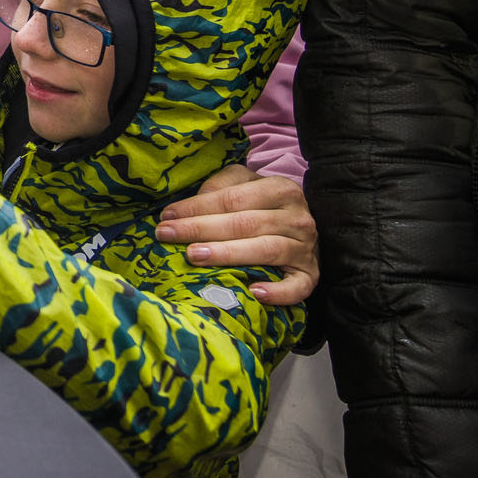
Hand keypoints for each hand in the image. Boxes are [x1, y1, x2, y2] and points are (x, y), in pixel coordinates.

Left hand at [156, 164, 317, 304]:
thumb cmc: (262, 207)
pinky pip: (298, 287)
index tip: (166, 217)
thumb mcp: (244, 185)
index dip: (197, 207)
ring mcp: (306, 248)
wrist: (303, 230)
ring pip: (266, 250)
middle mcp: (297, 218)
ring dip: (228, 254)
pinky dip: (278, 292)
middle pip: (244, 223)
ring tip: (195, 256)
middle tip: (167, 235)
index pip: (232, 199)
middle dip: (201, 229)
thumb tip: (190, 205)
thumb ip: (221, 186)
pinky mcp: (311, 275)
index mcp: (280, 189)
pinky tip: (253, 292)